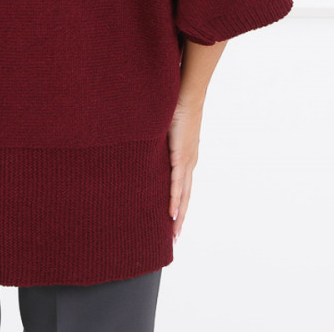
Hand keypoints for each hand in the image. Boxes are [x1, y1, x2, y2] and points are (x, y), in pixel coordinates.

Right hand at [167, 97, 202, 241]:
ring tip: (174, 232)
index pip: (184, 187)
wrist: (187, 97)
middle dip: (181, 218)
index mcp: (187, 157)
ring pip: (184, 195)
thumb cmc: (177, 108)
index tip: (175, 221)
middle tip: (175, 237)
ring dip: (179, 214)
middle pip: (186, 197)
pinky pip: (177, 183)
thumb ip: (158, 139)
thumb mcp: (166, 129)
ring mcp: (187, 161)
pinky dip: (175, 199)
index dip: (180, 204)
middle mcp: (189, 163)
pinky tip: (172, 213)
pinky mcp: (181, 157)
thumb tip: (144, 140)